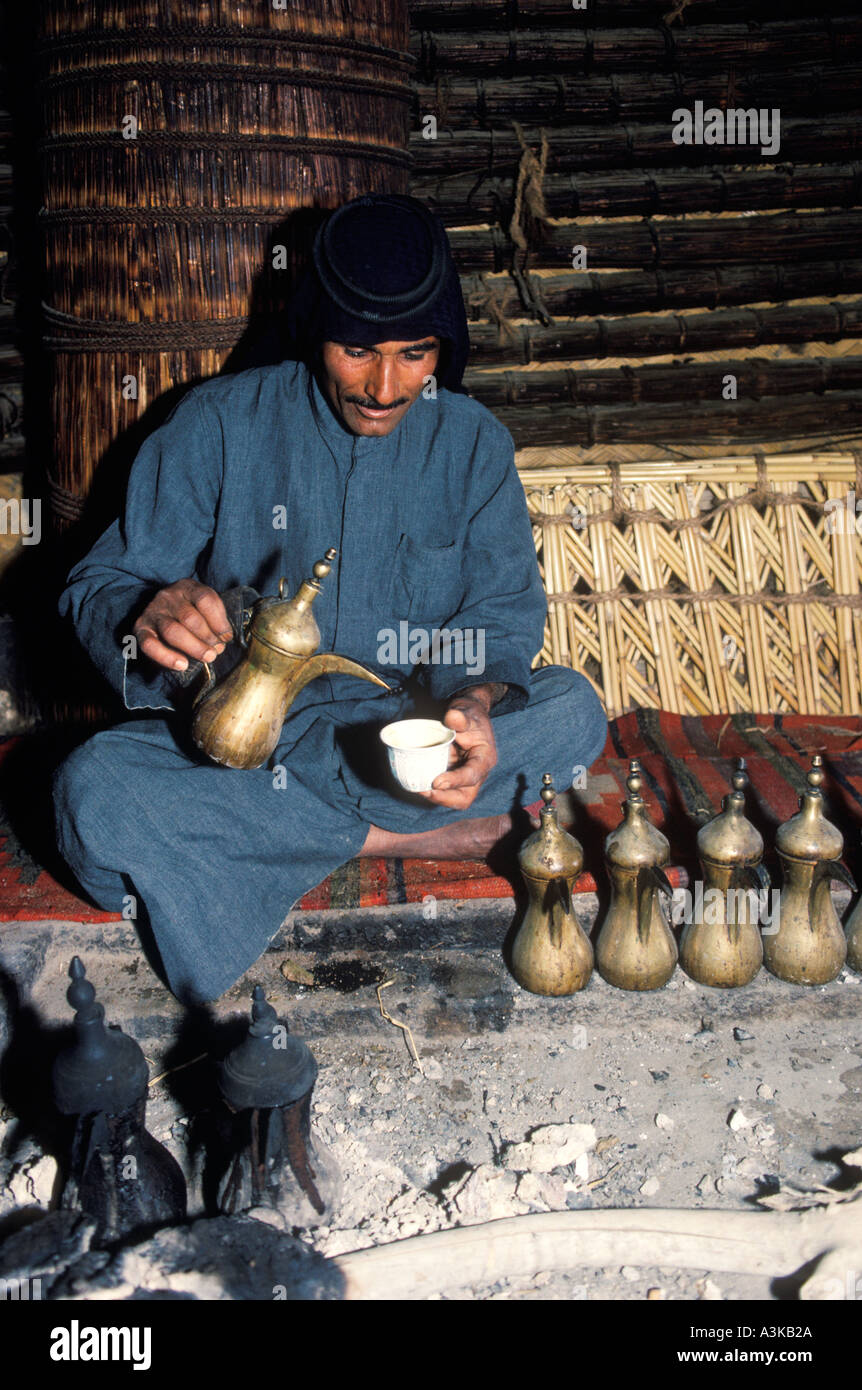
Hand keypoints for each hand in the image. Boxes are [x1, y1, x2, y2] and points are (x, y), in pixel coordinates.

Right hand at [133, 579, 233, 671]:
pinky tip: (182, 664)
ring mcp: (153, 612)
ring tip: (208, 657)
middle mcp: (168, 597)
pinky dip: (167, 657)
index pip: (205, 598)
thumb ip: (216, 619)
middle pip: (189, 618)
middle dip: (207, 637)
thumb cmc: (191, 612)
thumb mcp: (205, 607)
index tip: (227, 636)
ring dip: (193, 647)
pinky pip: (150, 645)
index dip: (219, 620)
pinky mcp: (141, 629)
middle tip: (217, 650)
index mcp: (187, 587)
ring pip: (172, 631)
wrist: (163, 612)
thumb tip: (224, 638)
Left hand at [419, 691, 497, 809]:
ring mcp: (463, 777)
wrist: (466, 716)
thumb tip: (452, 717)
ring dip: (436, 797)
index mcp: (484, 758)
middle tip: (424, 791)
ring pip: (453, 798)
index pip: (473, 775)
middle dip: (445, 798)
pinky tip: (414, 782)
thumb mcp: (467, 711)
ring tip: (417, 788)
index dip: (455, 781)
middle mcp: (476, 772)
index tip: (436, 782)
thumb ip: (461, 716)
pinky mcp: (451, 776)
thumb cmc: (469, 714)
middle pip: (465, 797)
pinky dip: (430, 789)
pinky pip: (443, 789)